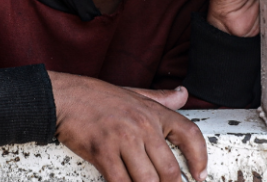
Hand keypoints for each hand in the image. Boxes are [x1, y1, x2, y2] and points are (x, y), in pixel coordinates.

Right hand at [48, 72, 206, 181]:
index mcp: (154, 112)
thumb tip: (183, 94)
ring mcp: (123, 140)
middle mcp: (142, 126)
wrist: (65, 97)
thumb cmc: (98, 97)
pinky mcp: (102, 152)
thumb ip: (161, 98)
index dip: (200, 158)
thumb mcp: (135, 93)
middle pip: (169, 168)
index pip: (189, 134)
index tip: (200, 175)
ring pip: (147, 180)